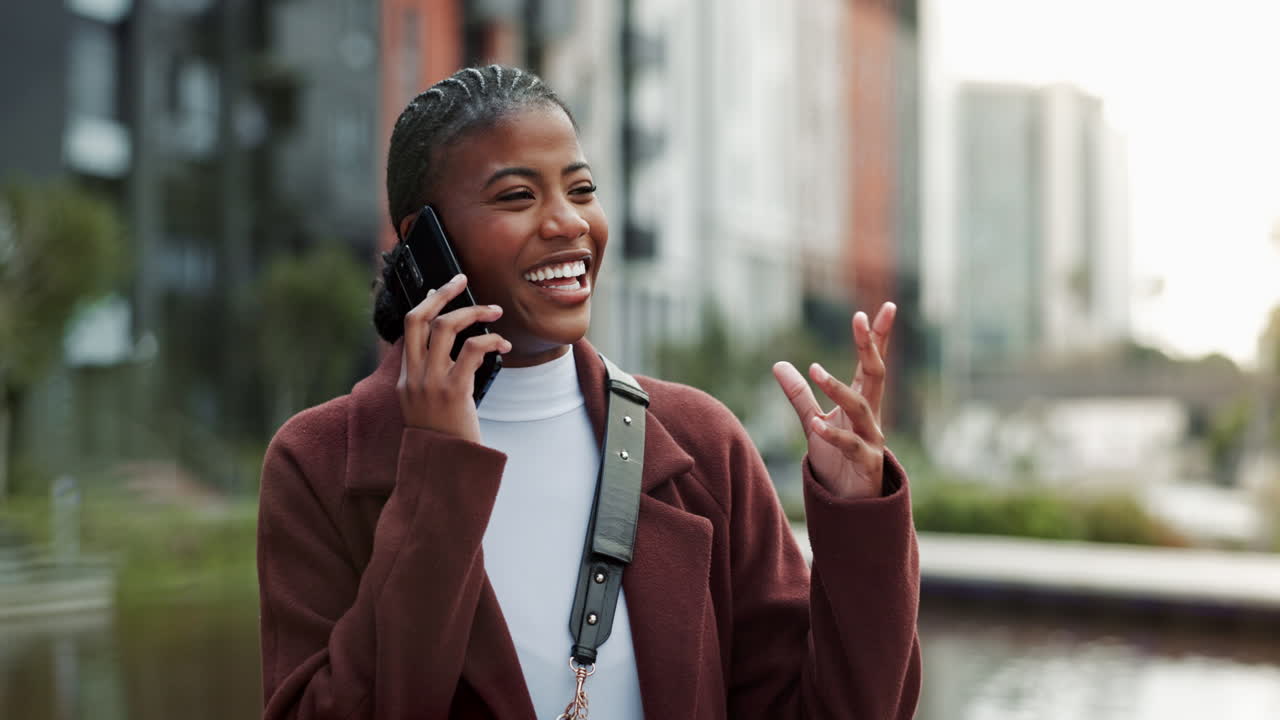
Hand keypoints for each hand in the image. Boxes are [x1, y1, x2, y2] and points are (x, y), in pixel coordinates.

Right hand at [398, 274, 511, 443]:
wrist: (443, 468)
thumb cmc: (444, 438)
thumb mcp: (426, 407)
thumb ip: (432, 379)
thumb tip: (459, 350)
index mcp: (405, 378)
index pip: (411, 328)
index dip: (427, 304)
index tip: (442, 289)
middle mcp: (413, 376)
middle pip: (419, 318)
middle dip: (442, 293)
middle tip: (463, 280)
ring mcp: (431, 382)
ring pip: (446, 327)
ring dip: (474, 313)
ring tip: (494, 312)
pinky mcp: (453, 391)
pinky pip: (471, 350)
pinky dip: (490, 341)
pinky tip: (503, 345)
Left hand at [772, 302, 895, 498]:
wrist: (849, 505)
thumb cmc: (837, 461)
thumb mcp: (814, 421)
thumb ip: (800, 394)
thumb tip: (779, 364)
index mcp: (862, 403)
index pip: (872, 364)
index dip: (877, 337)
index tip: (886, 308)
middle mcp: (871, 417)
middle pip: (875, 375)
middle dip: (869, 346)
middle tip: (860, 318)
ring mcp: (872, 440)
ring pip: (860, 408)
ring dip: (838, 389)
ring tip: (815, 371)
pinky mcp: (866, 463)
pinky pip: (850, 445)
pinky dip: (833, 434)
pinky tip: (816, 425)